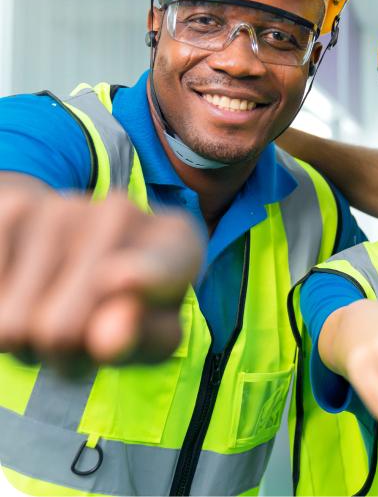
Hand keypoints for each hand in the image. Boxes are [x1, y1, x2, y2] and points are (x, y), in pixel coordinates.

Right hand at [0, 178, 203, 369]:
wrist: (76, 249)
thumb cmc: (129, 307)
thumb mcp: (151, 336)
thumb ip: (140, 341)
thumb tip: (108, 339)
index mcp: (179, 243)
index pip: (160, 267)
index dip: (141, 277)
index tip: (119, 278)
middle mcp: (126, 214)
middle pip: (62, 329)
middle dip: (61, 353)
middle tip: (78, 335)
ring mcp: (66, 206)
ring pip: (12, 323)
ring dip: (24, 338)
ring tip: (52, 310)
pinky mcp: (14, 207)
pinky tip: (23, 289)